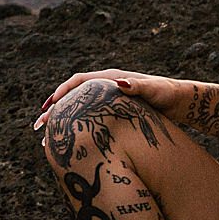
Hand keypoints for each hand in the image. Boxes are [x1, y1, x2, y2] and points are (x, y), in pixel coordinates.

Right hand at [34, 69, 187, 129]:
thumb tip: (121, 84)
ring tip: (46, 137)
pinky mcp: (113, 110)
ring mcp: (108, 98)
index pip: (78, 81)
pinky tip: (69, 141)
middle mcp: (106, 86)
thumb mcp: (154, 90)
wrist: (180, 100)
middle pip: (73, 96)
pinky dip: (75, 126)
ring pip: (77, 108)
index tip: (48, 106)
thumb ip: (138, 86)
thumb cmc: (167, 93)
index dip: (61, 92)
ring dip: (61, 120)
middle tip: (38, 125)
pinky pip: (87, 117)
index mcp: (111, 78)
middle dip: (54, 109)